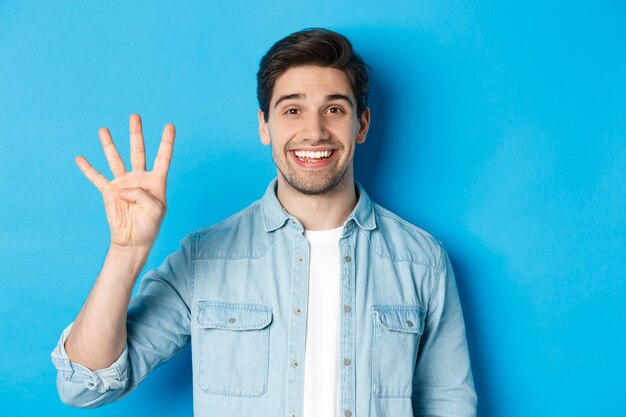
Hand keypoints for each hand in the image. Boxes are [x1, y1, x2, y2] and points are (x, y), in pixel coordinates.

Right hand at [76, 114, 175, 248]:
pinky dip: (88, 169)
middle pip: (138, 151)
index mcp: (156, 181)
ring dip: (110, 145)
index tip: (170, 125)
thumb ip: (141, 195)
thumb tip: (122, 187)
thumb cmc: (149, 225)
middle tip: (135, 116)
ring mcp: (123, 182)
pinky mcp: (109, 191)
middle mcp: (139, 178)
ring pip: (116, 159)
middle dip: (136, 134)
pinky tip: (80, 158)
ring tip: (104, 130)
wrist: (133, 240)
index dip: (166, 142)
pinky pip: (97, 178)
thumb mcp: (154, 211)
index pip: (162, 158)